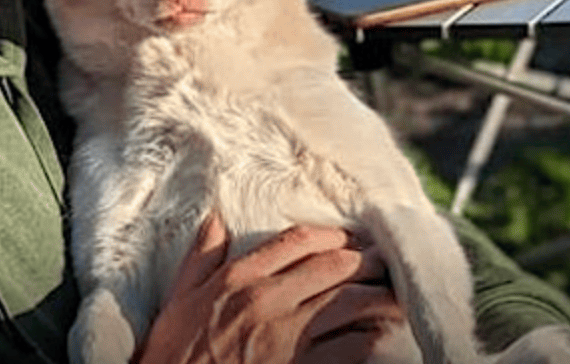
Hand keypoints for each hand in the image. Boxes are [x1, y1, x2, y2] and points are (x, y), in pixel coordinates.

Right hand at [133, 213, 404, 363]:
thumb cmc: (173, 355)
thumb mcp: (177, 300)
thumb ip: (201, 258)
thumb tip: (216, 219)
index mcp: (238, 279)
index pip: (297, 241)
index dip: (332, 235)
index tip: (350, 238)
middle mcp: (267, 300)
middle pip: (333, 266)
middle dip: (366, 260)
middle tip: (386, 259)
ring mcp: (287, 336)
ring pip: (350, 303)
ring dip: (379, 296)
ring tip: (396, 294)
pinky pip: (350, 348)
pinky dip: (371, 339)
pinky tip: (382, 336)